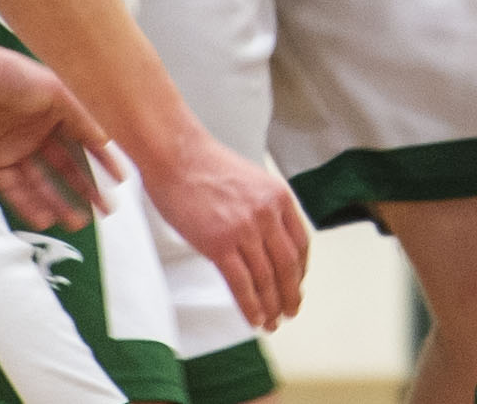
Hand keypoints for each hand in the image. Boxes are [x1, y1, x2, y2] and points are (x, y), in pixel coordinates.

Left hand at [0, 37, 123, 231]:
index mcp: (56, 113)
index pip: (84, 143)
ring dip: (59, 203)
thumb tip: (106, 142)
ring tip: (77, 222)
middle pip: (66, 168)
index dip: (102, 162)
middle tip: (103, 210)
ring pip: (42, 184)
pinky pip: (14, 189)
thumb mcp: (58, 93)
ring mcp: (16, 150)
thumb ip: (82, 120)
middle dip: (85, 190)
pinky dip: (28, 204)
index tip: (119, 181)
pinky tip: (45, 218)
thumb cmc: (13, 75)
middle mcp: (38, 134)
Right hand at [137, 128, 310, 330]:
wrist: (175, 155)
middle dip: (290, 295)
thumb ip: (264, 208)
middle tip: (290, 310)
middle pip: (288, 266)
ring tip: (272, 321)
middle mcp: (267, 214)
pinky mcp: (219, 244)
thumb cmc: (204, 164)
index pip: (300, 243)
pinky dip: (250, 306)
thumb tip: (267, 241)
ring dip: (271, 306)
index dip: (301, 271)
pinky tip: (254, 317)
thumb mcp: (250, 180)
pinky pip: (241, 284)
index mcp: (278, 197)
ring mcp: (244, 230)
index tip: (296, 284)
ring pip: (266, 279)